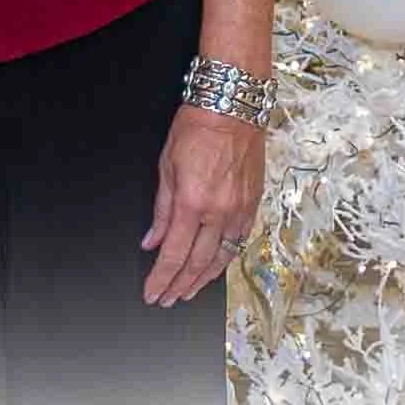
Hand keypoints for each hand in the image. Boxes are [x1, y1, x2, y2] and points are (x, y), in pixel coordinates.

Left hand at [141, 104, 264, 306]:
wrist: (232, 105)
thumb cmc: (196, 126)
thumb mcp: (166, 164)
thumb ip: (161, 208)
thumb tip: (152, 240)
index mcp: (192, 202)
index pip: (173, 254)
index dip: (161, 278)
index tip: (152, 293)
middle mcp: (218, 212)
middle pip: (197, 263)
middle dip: (179, 285)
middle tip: (167, 299)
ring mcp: (239, 210)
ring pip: (221, 259)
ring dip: (202, 279)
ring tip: (188, 291)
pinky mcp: (253, 204)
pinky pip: (239, 241)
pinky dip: (225, 259)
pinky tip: (216, 265)